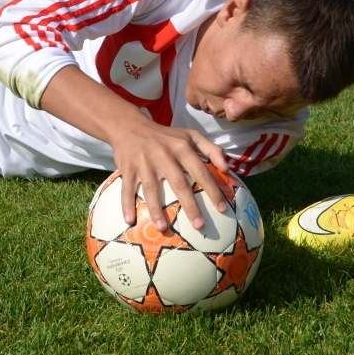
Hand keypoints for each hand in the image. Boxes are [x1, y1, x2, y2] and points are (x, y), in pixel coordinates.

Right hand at [110, 120, 230, 234]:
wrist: (130, 126)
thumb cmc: (165, 136)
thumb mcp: (190, 135)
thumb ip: (212, 148)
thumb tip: (227, 168)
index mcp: (182, 148)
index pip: (200, 171)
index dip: (212, 190)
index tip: (222, 209)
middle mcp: (164, 155)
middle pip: (179, 184)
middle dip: (190, 205)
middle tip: (200, 226)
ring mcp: (144, 163)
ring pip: (151, 189)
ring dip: (156, 209)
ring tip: (163, 228)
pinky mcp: (127, 168)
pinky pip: (126, 188)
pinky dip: (126, 204)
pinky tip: (129, 220)